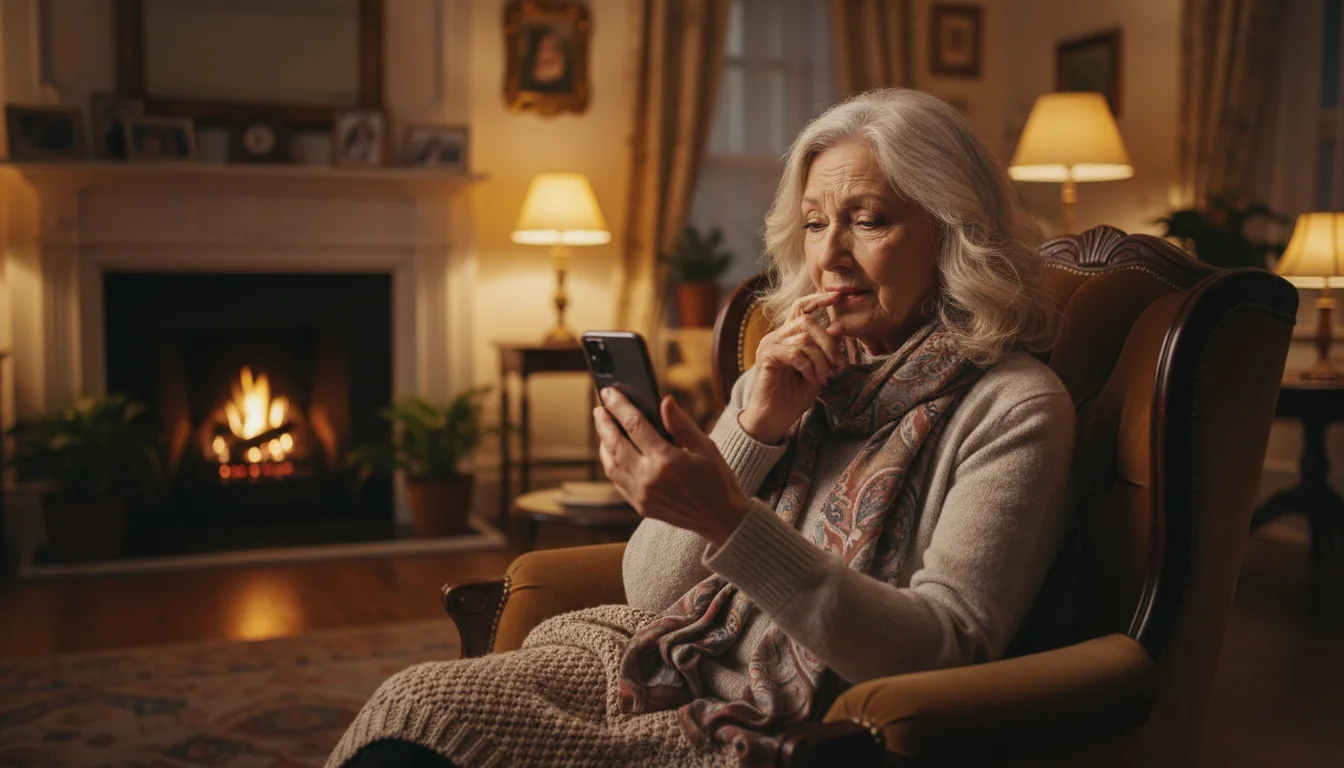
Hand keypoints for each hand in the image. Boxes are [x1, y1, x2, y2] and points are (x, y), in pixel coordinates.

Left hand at [593, 389, 750, 546]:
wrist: (721, 519)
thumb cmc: (717, 480)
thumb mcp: (705, 447)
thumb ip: (681, 424)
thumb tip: (663, 401)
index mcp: (666, 460)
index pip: (635, 425)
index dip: (619, 406)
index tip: (609, 392)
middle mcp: (649, 479)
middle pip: (615, 444)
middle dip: (604, 423)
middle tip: (600, 408)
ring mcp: (642, 495)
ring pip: (612, 464)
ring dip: (603, 443)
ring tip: (603, 427)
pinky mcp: (640, 506)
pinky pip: (617, 481)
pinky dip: (611, 463)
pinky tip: (612, 452)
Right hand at [740, 291, 846, 443]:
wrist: (774, 418)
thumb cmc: (794, 395)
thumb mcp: (817, 369)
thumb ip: (826, 348)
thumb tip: (840, 326)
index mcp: (788, 336)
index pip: (801, 307)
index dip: (818, 299)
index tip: (838, 296)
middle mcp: (776, 336)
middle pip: (808, 322)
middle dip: (829, 342)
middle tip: (839, 364)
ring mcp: (769, 345)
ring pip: (805, 339)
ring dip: (821, 360)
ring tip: (823, 377)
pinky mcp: (766, 357)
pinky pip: (795, 353)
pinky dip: (808, 366)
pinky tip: (809, 378)